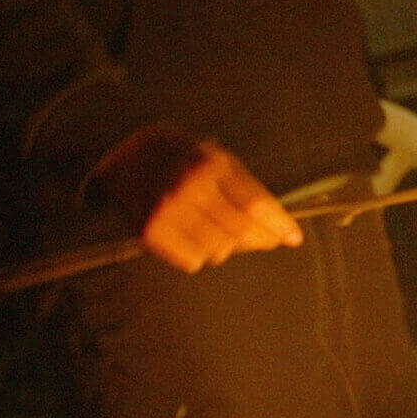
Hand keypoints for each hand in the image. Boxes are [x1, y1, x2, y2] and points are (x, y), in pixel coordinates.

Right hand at [93, 127, 303, 272]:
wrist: (123, 159)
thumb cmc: (178, 156)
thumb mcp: (213, 156)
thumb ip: (242, 186)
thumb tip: (273, 223)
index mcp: (211, 165)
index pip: (256, 203)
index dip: (279, 224)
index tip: (294, 237)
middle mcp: (190, 189)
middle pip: (241, 231)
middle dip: (262, 240)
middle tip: (270, 241)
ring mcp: (168, 212)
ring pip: (219, 251)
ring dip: (228, 248)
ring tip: (220, 231)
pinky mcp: (150, 231)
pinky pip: (191, 261)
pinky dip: (201, 256)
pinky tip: (196, 238)